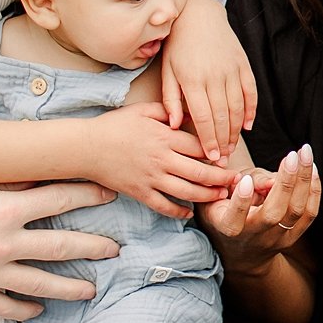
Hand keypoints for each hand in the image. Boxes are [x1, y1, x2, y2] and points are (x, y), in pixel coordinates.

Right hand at [0, 178, 119, 318]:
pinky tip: (38, 308)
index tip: (110, 193)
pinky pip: (7, 307)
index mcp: (4, 209)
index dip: (88, 195)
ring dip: (71, 287)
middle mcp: (3, 243)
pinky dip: (26, 308)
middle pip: (62, 247)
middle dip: (93, 247)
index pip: (60, 200)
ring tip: (91, 289)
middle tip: (115, 249)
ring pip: (42, 284)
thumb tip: (37, 179)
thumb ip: (5, 187)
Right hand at [92, 101, 235, 217]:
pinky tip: (189, 213)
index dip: (217, 152)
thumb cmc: (114, 126)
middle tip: (236, 181)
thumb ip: (167, 110)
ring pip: (187, 191)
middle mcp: (162, 159)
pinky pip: (164, 206)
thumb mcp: (142, 110)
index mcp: (164, 137)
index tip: (229, 155)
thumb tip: (188, 113)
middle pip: (200, 172)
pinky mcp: (140, 192)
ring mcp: (151, 178)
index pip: (200, 146)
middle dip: (222, 178)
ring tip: (220, 196)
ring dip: (207, 196)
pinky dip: (179, 211)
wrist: (86, 147)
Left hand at [161, 0, 257, 162]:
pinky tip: (247, 127)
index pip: (204, 118)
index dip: (209, 141)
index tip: (211, 158)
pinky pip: (251, 92)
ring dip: (236, 131)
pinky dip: (251, 111)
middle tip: (223, 161)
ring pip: (238, 108)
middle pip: (222, 117)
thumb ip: (170, 99)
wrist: (198, 14)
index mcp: (192, 79)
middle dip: (224, 142)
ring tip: (232, 147)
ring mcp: (231, 69)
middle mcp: (214, 76)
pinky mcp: (243, 64)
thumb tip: (175, 126)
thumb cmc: (177, 45)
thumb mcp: (167, 70)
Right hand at [201, 146, 319, 263]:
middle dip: (285, 182)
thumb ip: (238, 185)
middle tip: (292, 155)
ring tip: (305, 155)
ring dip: (304, 180)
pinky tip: (312, 169)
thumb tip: (270, 181)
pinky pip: (310, 214)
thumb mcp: (220, 196)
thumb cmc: (226, 211)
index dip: (241, 201)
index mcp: (229, 228)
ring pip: (297, 212)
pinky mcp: (294, 236)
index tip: (245, 180)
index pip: (234, 219)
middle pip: (274, 214)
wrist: (243, 249)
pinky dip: (314, 189)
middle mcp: (254, 237)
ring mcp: (276, 239)